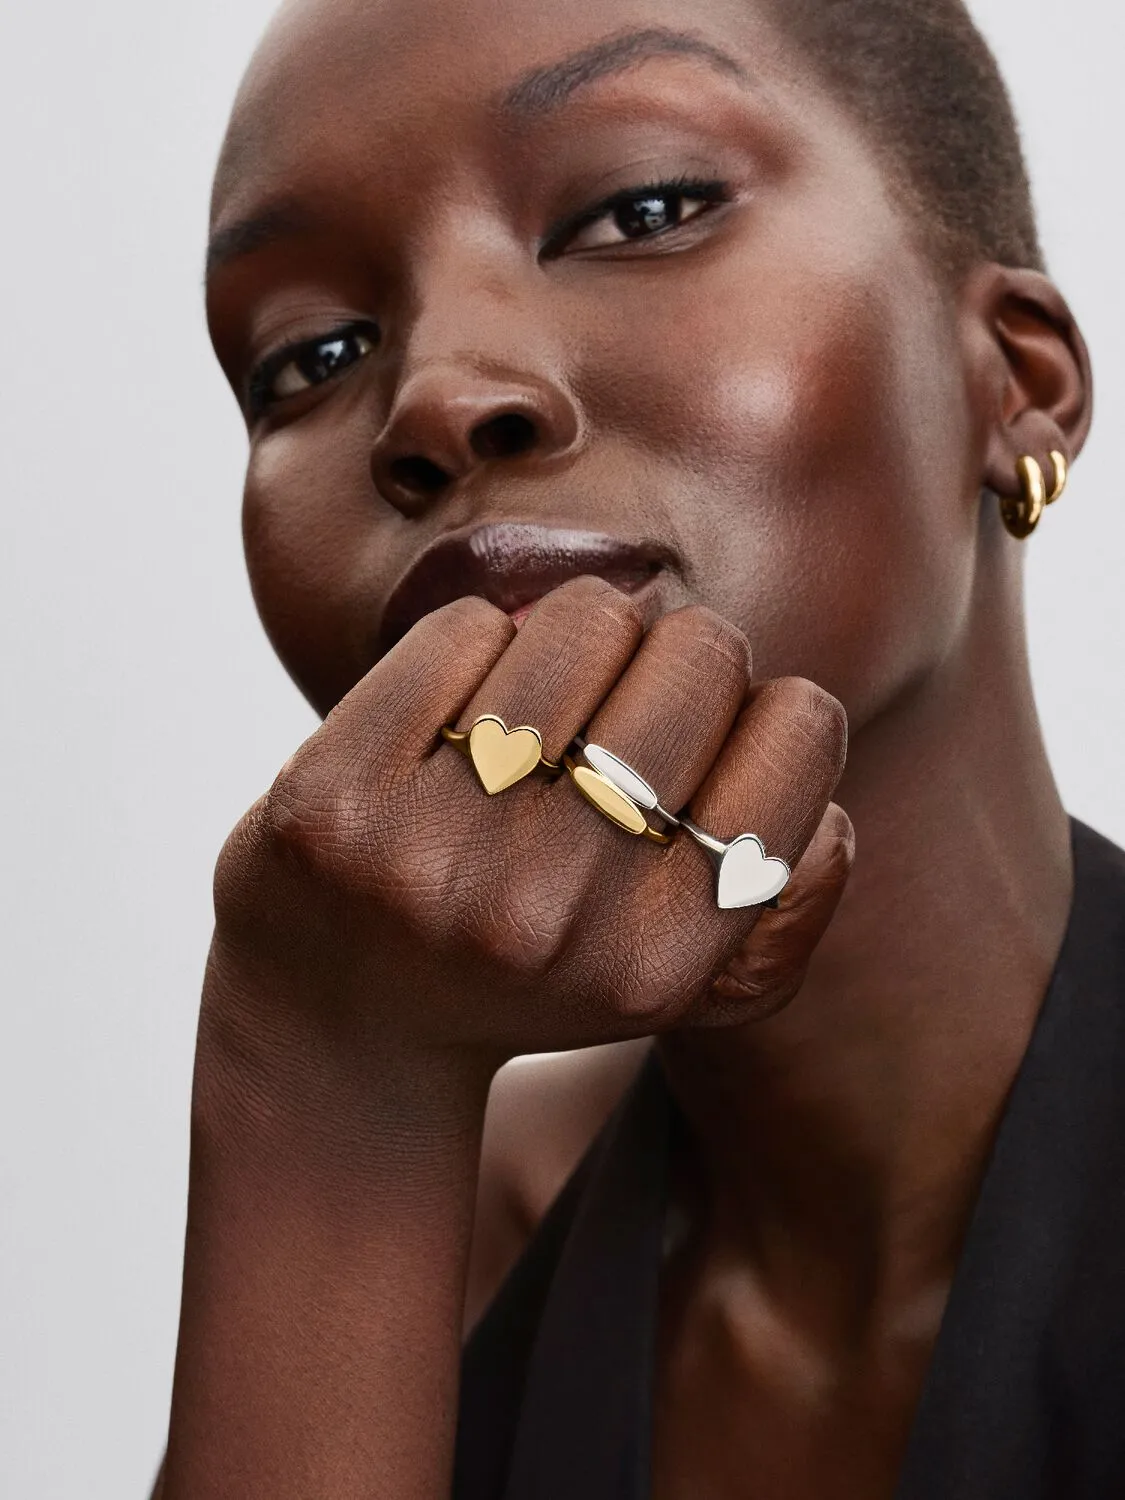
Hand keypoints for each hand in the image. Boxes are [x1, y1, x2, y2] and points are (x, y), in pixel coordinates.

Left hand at [205, 575, 849, 1109]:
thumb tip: (824, 817)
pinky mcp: (334, 796)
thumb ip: (788, 908)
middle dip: (671, 665)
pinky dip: (476, 651)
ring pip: (585, 617)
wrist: (336, 1028)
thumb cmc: (534, 977)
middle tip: (619, 719)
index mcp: (662, 958)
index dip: (765, 716)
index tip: (710, 752)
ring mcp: (433, 852)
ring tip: (543, 713)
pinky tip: (454, 723)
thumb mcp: (686, 987)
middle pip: (699, 652)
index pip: (800, 725)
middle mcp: (551, 910)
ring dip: (576, 645)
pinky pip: (464, 627)